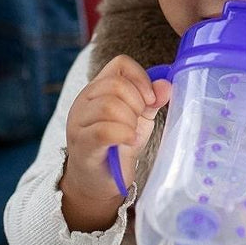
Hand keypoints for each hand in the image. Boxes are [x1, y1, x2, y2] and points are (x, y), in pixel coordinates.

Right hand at [60, 55, 170, 231]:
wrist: (100, 180)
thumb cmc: (118, 145)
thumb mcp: (140, 118)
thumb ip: (152, 100)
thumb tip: (167, 85)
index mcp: (99, 88)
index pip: (120, 64)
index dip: (140, 78)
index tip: (150, 100)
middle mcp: (84, 100)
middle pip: (115, 84)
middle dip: (136, 103)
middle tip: (138, 121)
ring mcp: (79, 122)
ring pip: (108, 105)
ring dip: (129, 120)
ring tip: (131, 133)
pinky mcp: (81, 144)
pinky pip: (103, 130)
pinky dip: (123, 134)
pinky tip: (129, 141)